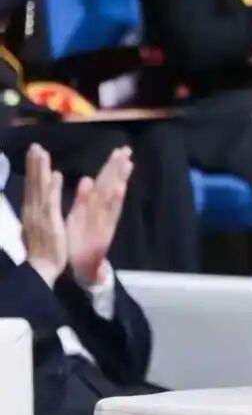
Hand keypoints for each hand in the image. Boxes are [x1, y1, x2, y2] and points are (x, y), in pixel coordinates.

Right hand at [21, 144, 66, 288]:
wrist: (40, 269)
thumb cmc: (42, 250)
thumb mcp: (38, 227)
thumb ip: (38, 211)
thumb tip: (36, 198)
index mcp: (32, 212)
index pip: (32, 187)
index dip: (33, 169)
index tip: (35, 152)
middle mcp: (33, 210)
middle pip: (33, 183)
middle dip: (34, 164)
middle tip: (36, 145)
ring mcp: (40, 215)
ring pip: (39, 188)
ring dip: (40, 169)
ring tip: (41, 152)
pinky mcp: (50, 222)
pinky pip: (51, 202)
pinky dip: (52, 188)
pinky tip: (56, 175)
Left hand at [66, 147, 132, 285]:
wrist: (80, 266)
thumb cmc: (77, 241)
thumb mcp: (77, 216)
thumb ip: (82, 198)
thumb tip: (86, 178)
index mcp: (93, 207)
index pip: (103, 183)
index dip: (111, 167)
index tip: (120, 151)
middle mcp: (102, 212)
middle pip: (111, 186)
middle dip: (118, 168)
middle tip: (127, 150)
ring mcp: (104, 220)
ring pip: (112, 197)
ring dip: (119, 180)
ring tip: (127, 163)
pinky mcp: (104, 231)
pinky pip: (110, 214)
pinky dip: (116, 201)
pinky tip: (120, 189)